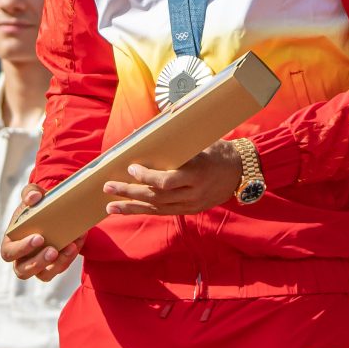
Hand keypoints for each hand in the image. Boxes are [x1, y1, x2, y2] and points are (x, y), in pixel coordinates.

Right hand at [0, 188, 82, 281]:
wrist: (52, 212)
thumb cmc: (36, 206)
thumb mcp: (32, 195)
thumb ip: (30, 193)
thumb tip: (34, 198)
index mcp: (11, 242)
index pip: (9, 253)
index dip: (22, 248)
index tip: (39, 237)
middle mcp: (21, 258)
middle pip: (23, 270)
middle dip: (38, 261)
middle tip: (53, 250)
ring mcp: (37, 265)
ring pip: (43, 275)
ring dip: (56, 264)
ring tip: (70, 248)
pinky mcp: (52, 267)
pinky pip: (59, 269)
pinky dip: (68, 258)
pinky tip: (76, 244)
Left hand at [101, 140, 240, 216]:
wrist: (240, 173)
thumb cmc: (215, 152)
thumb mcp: (198, 144)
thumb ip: (172, 144)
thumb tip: (140, 135)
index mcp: (196, 174)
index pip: (166, 181)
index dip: (147, 176)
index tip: (131, 167)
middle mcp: (193, 193)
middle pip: (156, 196)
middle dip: (130, 192)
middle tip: (108, 186)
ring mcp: (191, 204)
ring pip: (157, 208)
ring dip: (131, 207)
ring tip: (110, 207)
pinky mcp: (189, 210)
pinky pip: (162, 212)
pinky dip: (143, 211)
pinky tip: (126, 209)